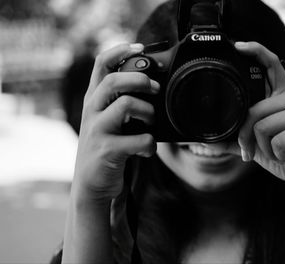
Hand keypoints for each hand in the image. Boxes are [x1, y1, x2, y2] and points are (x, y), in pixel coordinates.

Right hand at [72, 43, 158, 201]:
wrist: (91, 185)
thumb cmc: (106, 148)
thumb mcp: (107, 121)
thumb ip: (119, 103)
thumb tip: (151, 85)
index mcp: (94, 100)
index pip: (100, 65)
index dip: (119, 51)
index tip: (139, 47)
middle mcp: (92, 111)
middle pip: (114, 80)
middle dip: (141, 80)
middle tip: (155, 90)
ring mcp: (97, 131)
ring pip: (126, 105)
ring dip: (148, 112)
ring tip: (151, 122)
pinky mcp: (106, 151)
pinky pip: (138, 140)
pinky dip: (150, 144)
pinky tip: (147, 149)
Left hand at [212, 41, 284, 196]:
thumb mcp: (255, 145)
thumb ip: (234, 139)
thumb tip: (207, 139)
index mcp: (281, 97)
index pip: (271, 66)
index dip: (256, 51)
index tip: (238, 46)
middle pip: (254, 110)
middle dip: (245, 137)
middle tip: (251, 151)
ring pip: (262, 127)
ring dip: (264, 149)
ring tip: (279, 152)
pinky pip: (277, 141)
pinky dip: (278, 155)